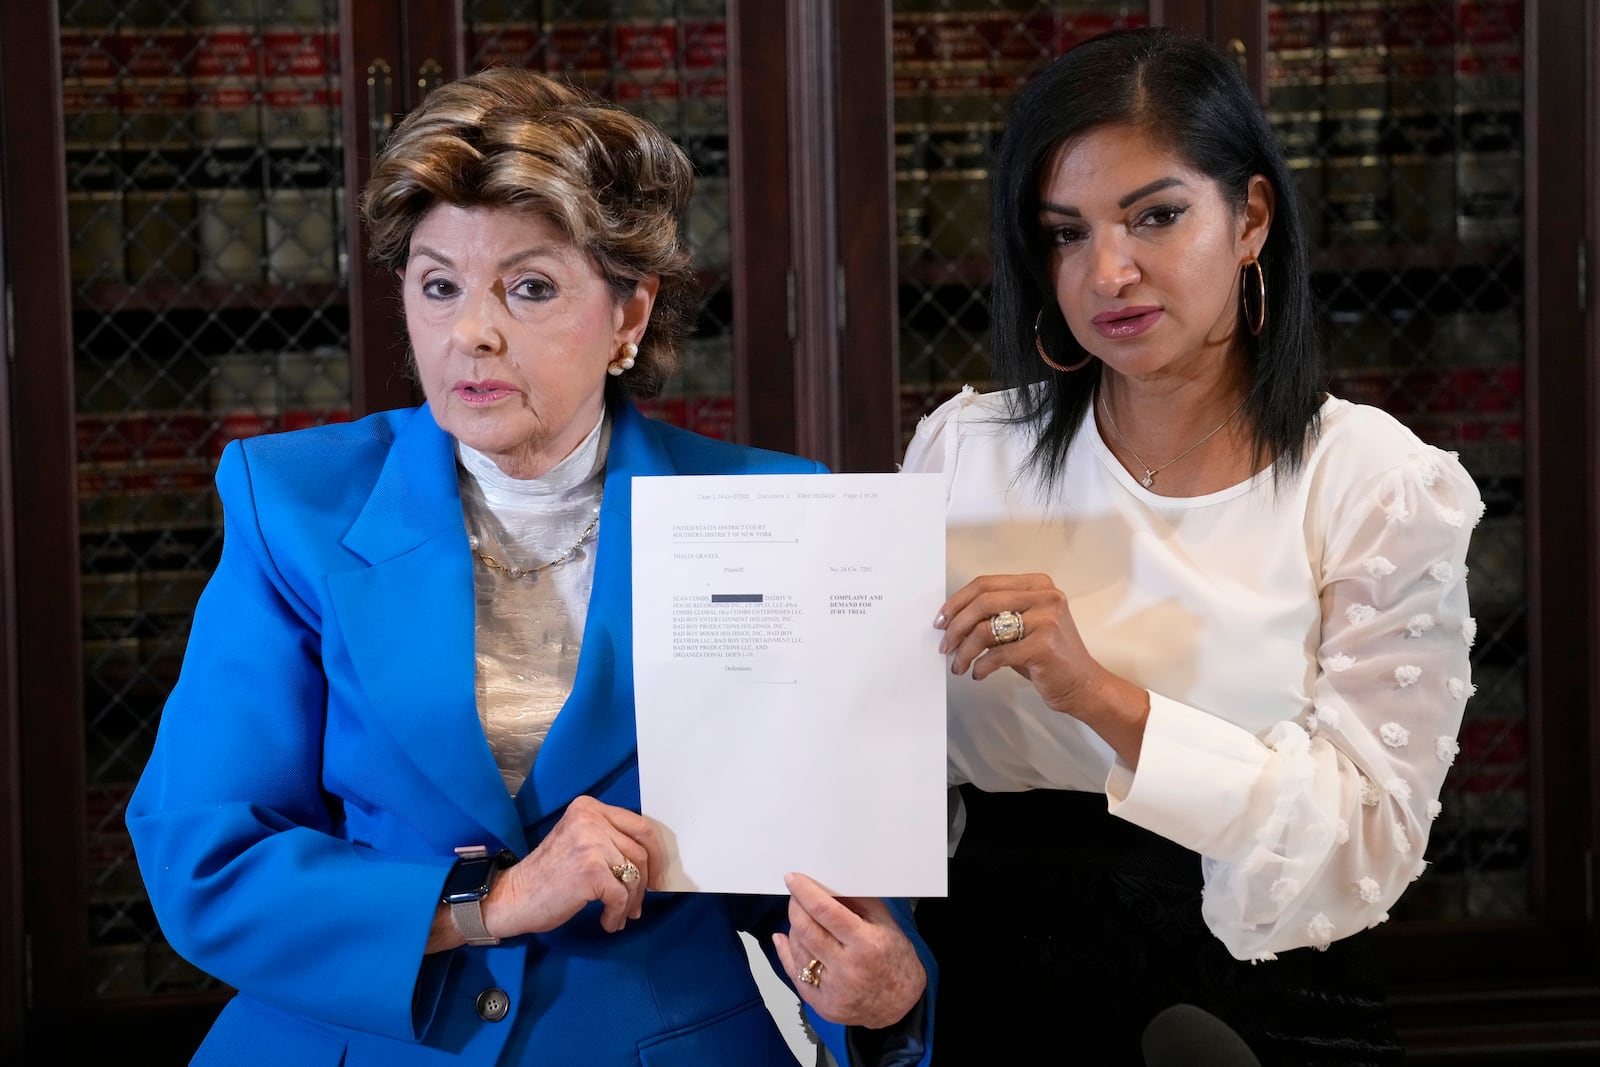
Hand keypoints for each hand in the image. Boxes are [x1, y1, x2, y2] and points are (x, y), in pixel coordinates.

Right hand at [486, 795, 660, 935]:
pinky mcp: (591, 870)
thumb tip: (651, 860)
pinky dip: (617, 913)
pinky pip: (621, 896)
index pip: (640, 825)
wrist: (513, 897)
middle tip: (637, 903)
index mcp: (588, 808)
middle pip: (641, 851)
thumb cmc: (547, 875)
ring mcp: (591, 843)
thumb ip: (609, 839)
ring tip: (619, 915)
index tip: (656, 875)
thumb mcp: (579, 841)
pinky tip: (608, 921)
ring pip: (634, 875)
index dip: (655, 854)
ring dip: (630, 902)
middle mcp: (590, 819)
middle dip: (644, 882)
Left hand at [771, 872, 925, 1029]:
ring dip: (795, 930)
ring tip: (802, 920)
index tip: (793, 879)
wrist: (900, 1003)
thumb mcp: (886, 923)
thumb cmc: (894, 958)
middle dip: (795, 908)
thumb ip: (858, 901)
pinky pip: (795, 974)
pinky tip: (785, 939)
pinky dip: (788, 953)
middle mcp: (848, 969)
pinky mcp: (823, 1005)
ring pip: (798, 951)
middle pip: (806, 930)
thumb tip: (827, 883)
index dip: (805, 892)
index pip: (825, 911)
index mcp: (866, 944)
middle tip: (795, 897)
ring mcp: (833, 990)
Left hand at [935, 572, 1098, 708]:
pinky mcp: (1044, 646)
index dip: (957, 601)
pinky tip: (978, 673)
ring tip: (959, 664)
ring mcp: (1047, 619)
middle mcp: (1045, 596)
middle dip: (956, 626)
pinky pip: (996, 654)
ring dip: (964, 650)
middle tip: (945, 645)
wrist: (1083, 684)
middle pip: (982, 602)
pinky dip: (980, 666)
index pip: (985, 584)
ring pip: (985, 629)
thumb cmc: (1049, 656)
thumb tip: (953, 619)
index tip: (942, 619)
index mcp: (1038, 585)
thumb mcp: (1024, 626)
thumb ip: (996, 615)